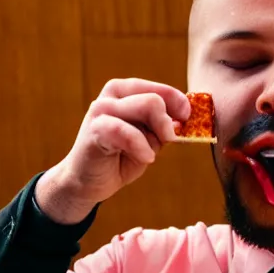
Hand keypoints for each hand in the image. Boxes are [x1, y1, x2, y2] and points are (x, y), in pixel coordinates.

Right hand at [35, 78, 190, 223]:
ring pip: (147, 107)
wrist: (87, 182)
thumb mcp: (147, 140)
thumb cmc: (117, 160)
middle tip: (166, 143)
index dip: (178, 103)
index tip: (186, 119)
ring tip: (149, 155)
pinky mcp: (95, 129)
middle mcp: (111, 95)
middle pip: (155, 98)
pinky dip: (141, 147)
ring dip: (156, 136)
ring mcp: (101, 110)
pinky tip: (145, 158)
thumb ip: (161, 128)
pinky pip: (127, 132)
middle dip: (167, 123)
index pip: (159, 90)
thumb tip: (182, 119)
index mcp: (124, 92)